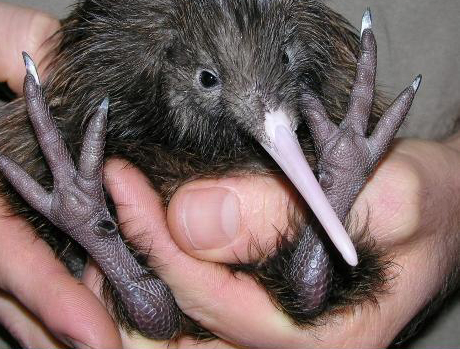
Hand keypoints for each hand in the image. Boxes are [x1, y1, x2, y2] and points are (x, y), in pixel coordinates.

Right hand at [0, 0, 121, 347]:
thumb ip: (33, 50)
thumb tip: (89, 85)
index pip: (3, 245)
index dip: (48, 293)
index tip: (95, 335)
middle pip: (0, 279)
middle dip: (46, 323)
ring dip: (34, 315)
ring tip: (79, 344)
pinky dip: (22, 282)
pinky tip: (47, 300)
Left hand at [100, 135, 459, 347]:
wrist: (445, 206)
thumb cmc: (424, 200)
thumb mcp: (377, 195)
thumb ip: (289, 213)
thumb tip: (191, 219)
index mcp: (320, 336)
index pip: (207, 297)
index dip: (156, 240)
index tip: (118, 180)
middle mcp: (289, 344)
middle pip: (182, 332)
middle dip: (125, 279)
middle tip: (89, 216)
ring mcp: (276, 330)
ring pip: (184, 326)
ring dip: (135, 281)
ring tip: (97, 230)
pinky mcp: (269, 308)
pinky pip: (201, 306)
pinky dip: (162, 277)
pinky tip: (137, 244)